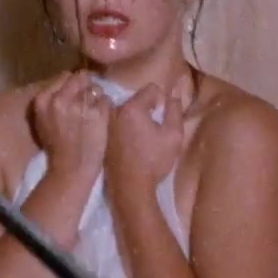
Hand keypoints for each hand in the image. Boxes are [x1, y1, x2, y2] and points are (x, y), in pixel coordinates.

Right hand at [29, 72, 108, 179]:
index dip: (73, 84)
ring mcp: (80, 105)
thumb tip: (67, 83)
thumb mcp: (43, 120)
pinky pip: (106, 100)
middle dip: (86, 87)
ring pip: (96, 88)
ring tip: (93, 114)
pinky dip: (106, 108)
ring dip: (97, 98)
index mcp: (43, 99)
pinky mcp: (98, 112)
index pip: (64, 76)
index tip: (76, 94)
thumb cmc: (56, 147)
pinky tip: (100, 121)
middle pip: (81, 78)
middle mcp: (61, 99)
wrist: (70, 169)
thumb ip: (52, 100)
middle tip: (87, 102)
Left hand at [106, 76, 188, 190]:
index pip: (152, 89)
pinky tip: (132, 145)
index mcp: (132, 107)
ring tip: (143, 137)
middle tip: (155, 128)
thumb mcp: (173, 135)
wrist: (130, 188)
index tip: (164, 117)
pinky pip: (118, 123)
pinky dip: (126, 128)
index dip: (162, 101)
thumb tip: (172, 95)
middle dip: (148, 108)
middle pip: (137, 99)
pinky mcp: (103, 136)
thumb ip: (174, 110)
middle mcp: (115, 111)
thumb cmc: (154, 161)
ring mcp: (106, 124)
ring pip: (127, 111)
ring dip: (136, 119)